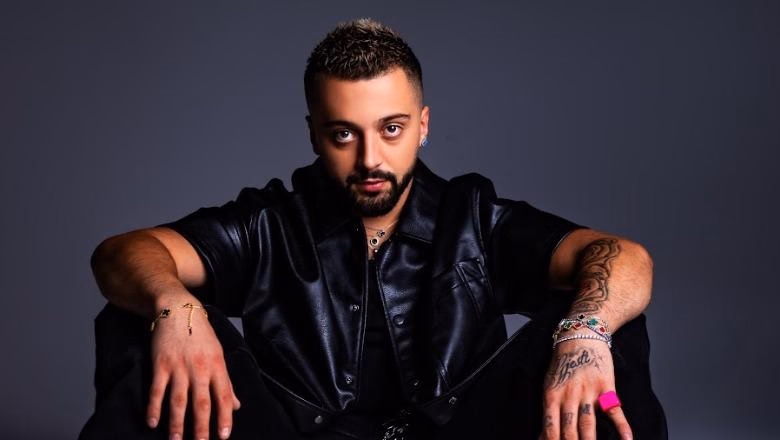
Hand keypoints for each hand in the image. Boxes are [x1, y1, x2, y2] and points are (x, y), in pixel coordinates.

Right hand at [146, 299, 240, 439]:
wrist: (179, 309)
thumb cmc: (201, 334)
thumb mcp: (219, 354)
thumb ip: (226, 382)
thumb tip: (236, 405)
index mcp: (217, 366)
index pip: (223, 396)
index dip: (224, 417)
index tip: (224, 436)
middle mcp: (199, 368)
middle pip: (201, 403)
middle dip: (201, 427)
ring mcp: (179, 367)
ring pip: (178, 400)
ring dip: (177, 423)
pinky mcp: (161, 364)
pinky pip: (157, 390)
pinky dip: (154, 407)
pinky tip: (152, 422)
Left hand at [538, 338, 631, 439]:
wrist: (581, 335)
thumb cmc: (563, 363)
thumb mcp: (550, 384)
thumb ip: (550, 411)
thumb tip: (543, 437)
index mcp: (551, 395)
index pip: (550, 427)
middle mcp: (568, 395)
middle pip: (569, 430)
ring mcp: (588, 391)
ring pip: (587, 424)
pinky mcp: (606, 387)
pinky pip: (615, 411)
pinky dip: (622, 427)